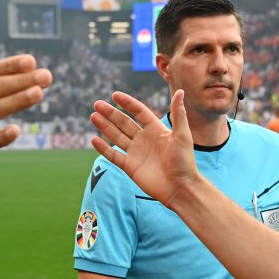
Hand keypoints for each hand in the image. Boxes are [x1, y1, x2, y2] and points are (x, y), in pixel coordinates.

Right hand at [90, 89, 199, 207]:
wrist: (180, 187)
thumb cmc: (184, 161)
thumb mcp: (182, 135)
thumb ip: (178, 114)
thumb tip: (180, 91)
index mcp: (156, 129)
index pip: (139, 112)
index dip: (127, 103)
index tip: (115, 95)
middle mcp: (144, 139)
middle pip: (124, 122)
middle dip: (111, 113)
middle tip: (97, 104)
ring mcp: (136, 153)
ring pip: (116, 136)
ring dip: (105, 126)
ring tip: (93, 116)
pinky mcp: (130, 167)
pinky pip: (113, 155)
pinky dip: (103, 148)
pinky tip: (94, 140)